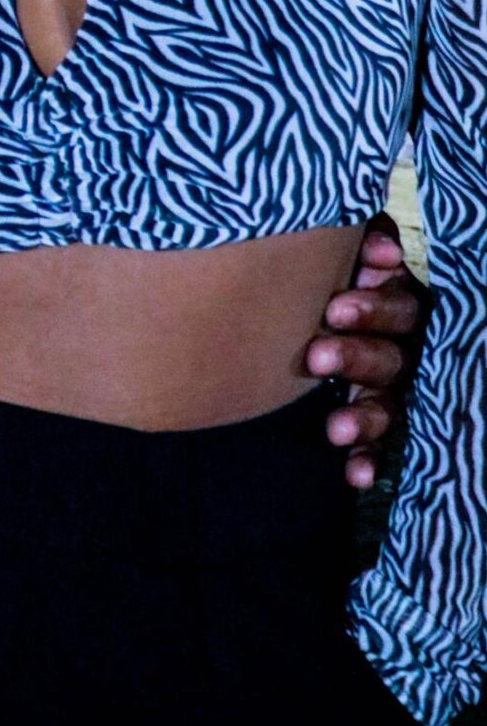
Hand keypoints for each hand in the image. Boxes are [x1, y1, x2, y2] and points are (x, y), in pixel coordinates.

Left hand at [304, 214, 426, 488]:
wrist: (339, 326)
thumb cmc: (350, 285)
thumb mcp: (366, 265)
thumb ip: (374, 251)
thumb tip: (377, 249)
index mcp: (405, 309)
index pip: (399, 306)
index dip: (375, 307)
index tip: (335, 306)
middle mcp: (409, 351)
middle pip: (390, 355)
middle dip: (356, 357)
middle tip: (316, 358)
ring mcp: (403, 392)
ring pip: (389, 403)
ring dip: (365, 416)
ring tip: (336, 429)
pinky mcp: (392, 428)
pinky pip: (386, 448)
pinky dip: (373, 461)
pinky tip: (356, 476)